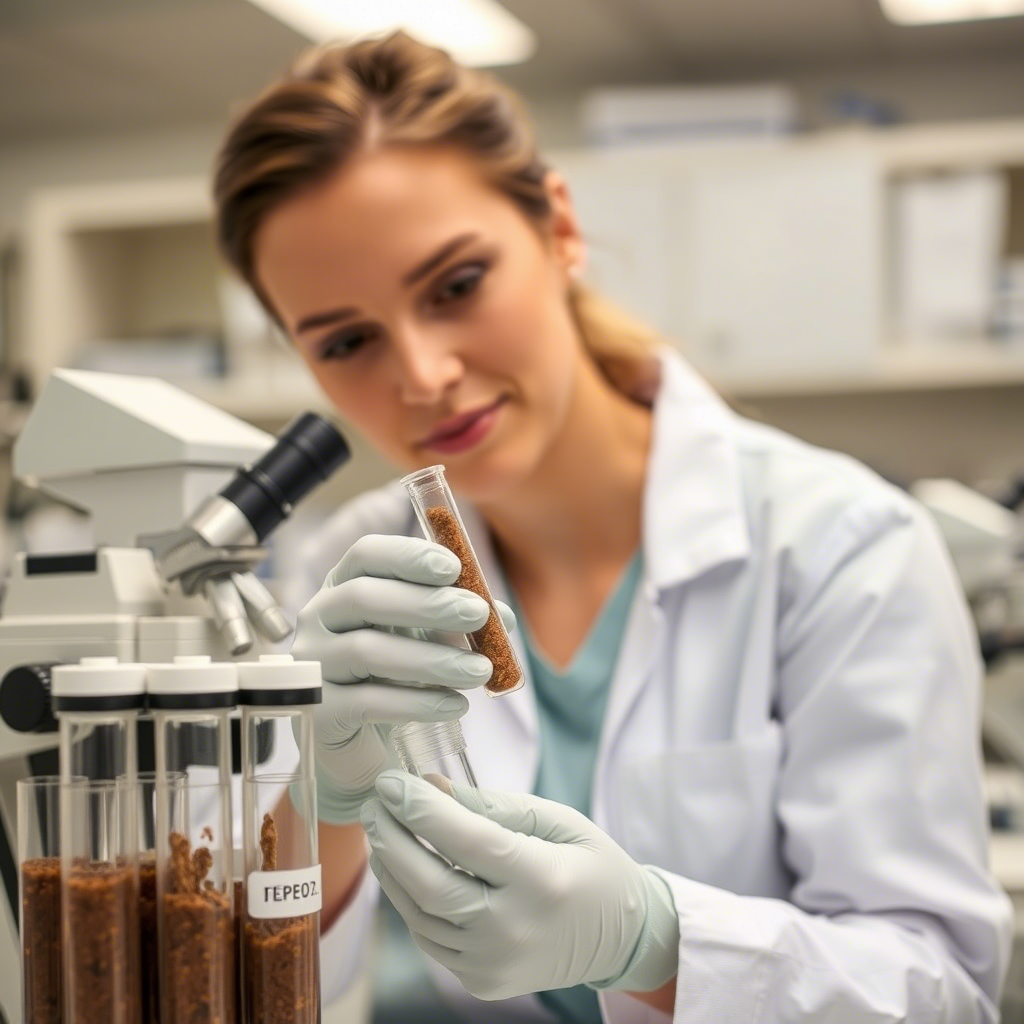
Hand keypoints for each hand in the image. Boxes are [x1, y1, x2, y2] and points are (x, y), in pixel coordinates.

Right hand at [290, 534, 504, 824]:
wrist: (360, 742)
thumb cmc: (395, 674)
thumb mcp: (429, 638)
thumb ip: (460, 622)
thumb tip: (503, 618)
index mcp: (343, 586)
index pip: (365, 555)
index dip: (408, 555)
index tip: (454, 567)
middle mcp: (317, 619)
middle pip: (364, 597)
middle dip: (428, 604)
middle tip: (478, 614)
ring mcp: (312, 665)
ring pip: (367, 651)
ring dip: (433, 659)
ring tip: (479, 671)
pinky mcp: (318, 712)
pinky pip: (367, 702)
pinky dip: (418, 703)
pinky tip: (456, 705)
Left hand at [361, 771, 679, 1000]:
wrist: (620, 940)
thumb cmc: (593, 868)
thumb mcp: (558, 821)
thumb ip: (495, 805)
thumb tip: (433, 785)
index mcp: (542, 881)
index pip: (467, 841)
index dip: (422, 809)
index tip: (391, 780)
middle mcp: (514, 929)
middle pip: (430, 884)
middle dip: (392, 838)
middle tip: (374, 802)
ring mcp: (493, 963)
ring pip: (420, 914)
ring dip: (392, 869)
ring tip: (382, 830)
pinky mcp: (481, 981)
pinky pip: (429, 937)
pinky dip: (409, 900)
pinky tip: (404, 868)